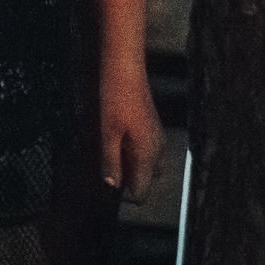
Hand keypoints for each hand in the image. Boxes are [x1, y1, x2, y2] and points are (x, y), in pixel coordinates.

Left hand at [100, 57, 162, 202]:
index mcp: (148, 155)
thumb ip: (110, 162)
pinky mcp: (153, 129)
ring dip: (130, 165)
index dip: (123, 194)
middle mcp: (157, 150)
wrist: (125, 70)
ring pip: (147, 166)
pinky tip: (118, 138)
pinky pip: (147, 152)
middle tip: (107, 163)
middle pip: (145, 181)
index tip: (108, 183)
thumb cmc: (116, 99)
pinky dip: (133, 152)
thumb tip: (111, 187)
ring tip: (111, 149)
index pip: (141, 192)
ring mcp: (157, 139)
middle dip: (127, 179)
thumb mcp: (107, 134)